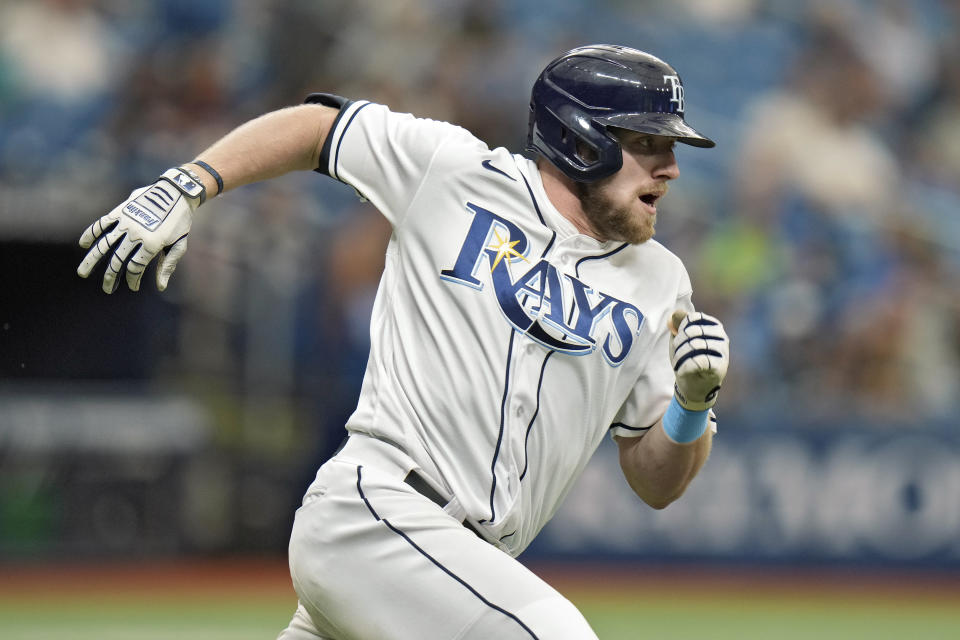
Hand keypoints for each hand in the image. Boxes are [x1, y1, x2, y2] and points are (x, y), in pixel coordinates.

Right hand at [77, 167, 204, 292]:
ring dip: (92, 260)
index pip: (135, 267)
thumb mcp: (179, 245)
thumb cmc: (181, 222)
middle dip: (111, 277)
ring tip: (82, 273)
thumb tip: (160, 287)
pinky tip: (83, 244)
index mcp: (151, 244)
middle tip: (107, 289)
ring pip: (104, 244)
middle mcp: (135, 234)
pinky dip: (91, 233)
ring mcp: (126, 222)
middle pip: (118, 260)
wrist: (176, 193)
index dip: (133, 279)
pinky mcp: (120, 211)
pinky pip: (102, 224)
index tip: (133, 287)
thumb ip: (167, 266)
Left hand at [668, 310, 729, 410]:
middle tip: (676, 356)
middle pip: (692, 331)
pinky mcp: (720, 367)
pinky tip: (683, 371)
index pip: (691, 318)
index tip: (677, 342)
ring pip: (694, 346)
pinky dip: (685, 367)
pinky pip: (698, 361)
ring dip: (680, 357)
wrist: (693, 386)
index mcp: (712, 325)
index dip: (679, 330)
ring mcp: (723, 351)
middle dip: (678, 345)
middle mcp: (721, 336)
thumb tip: (675, 314)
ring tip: (678, 365)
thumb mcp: (679, 340)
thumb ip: (677, 325)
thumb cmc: (687, 360)